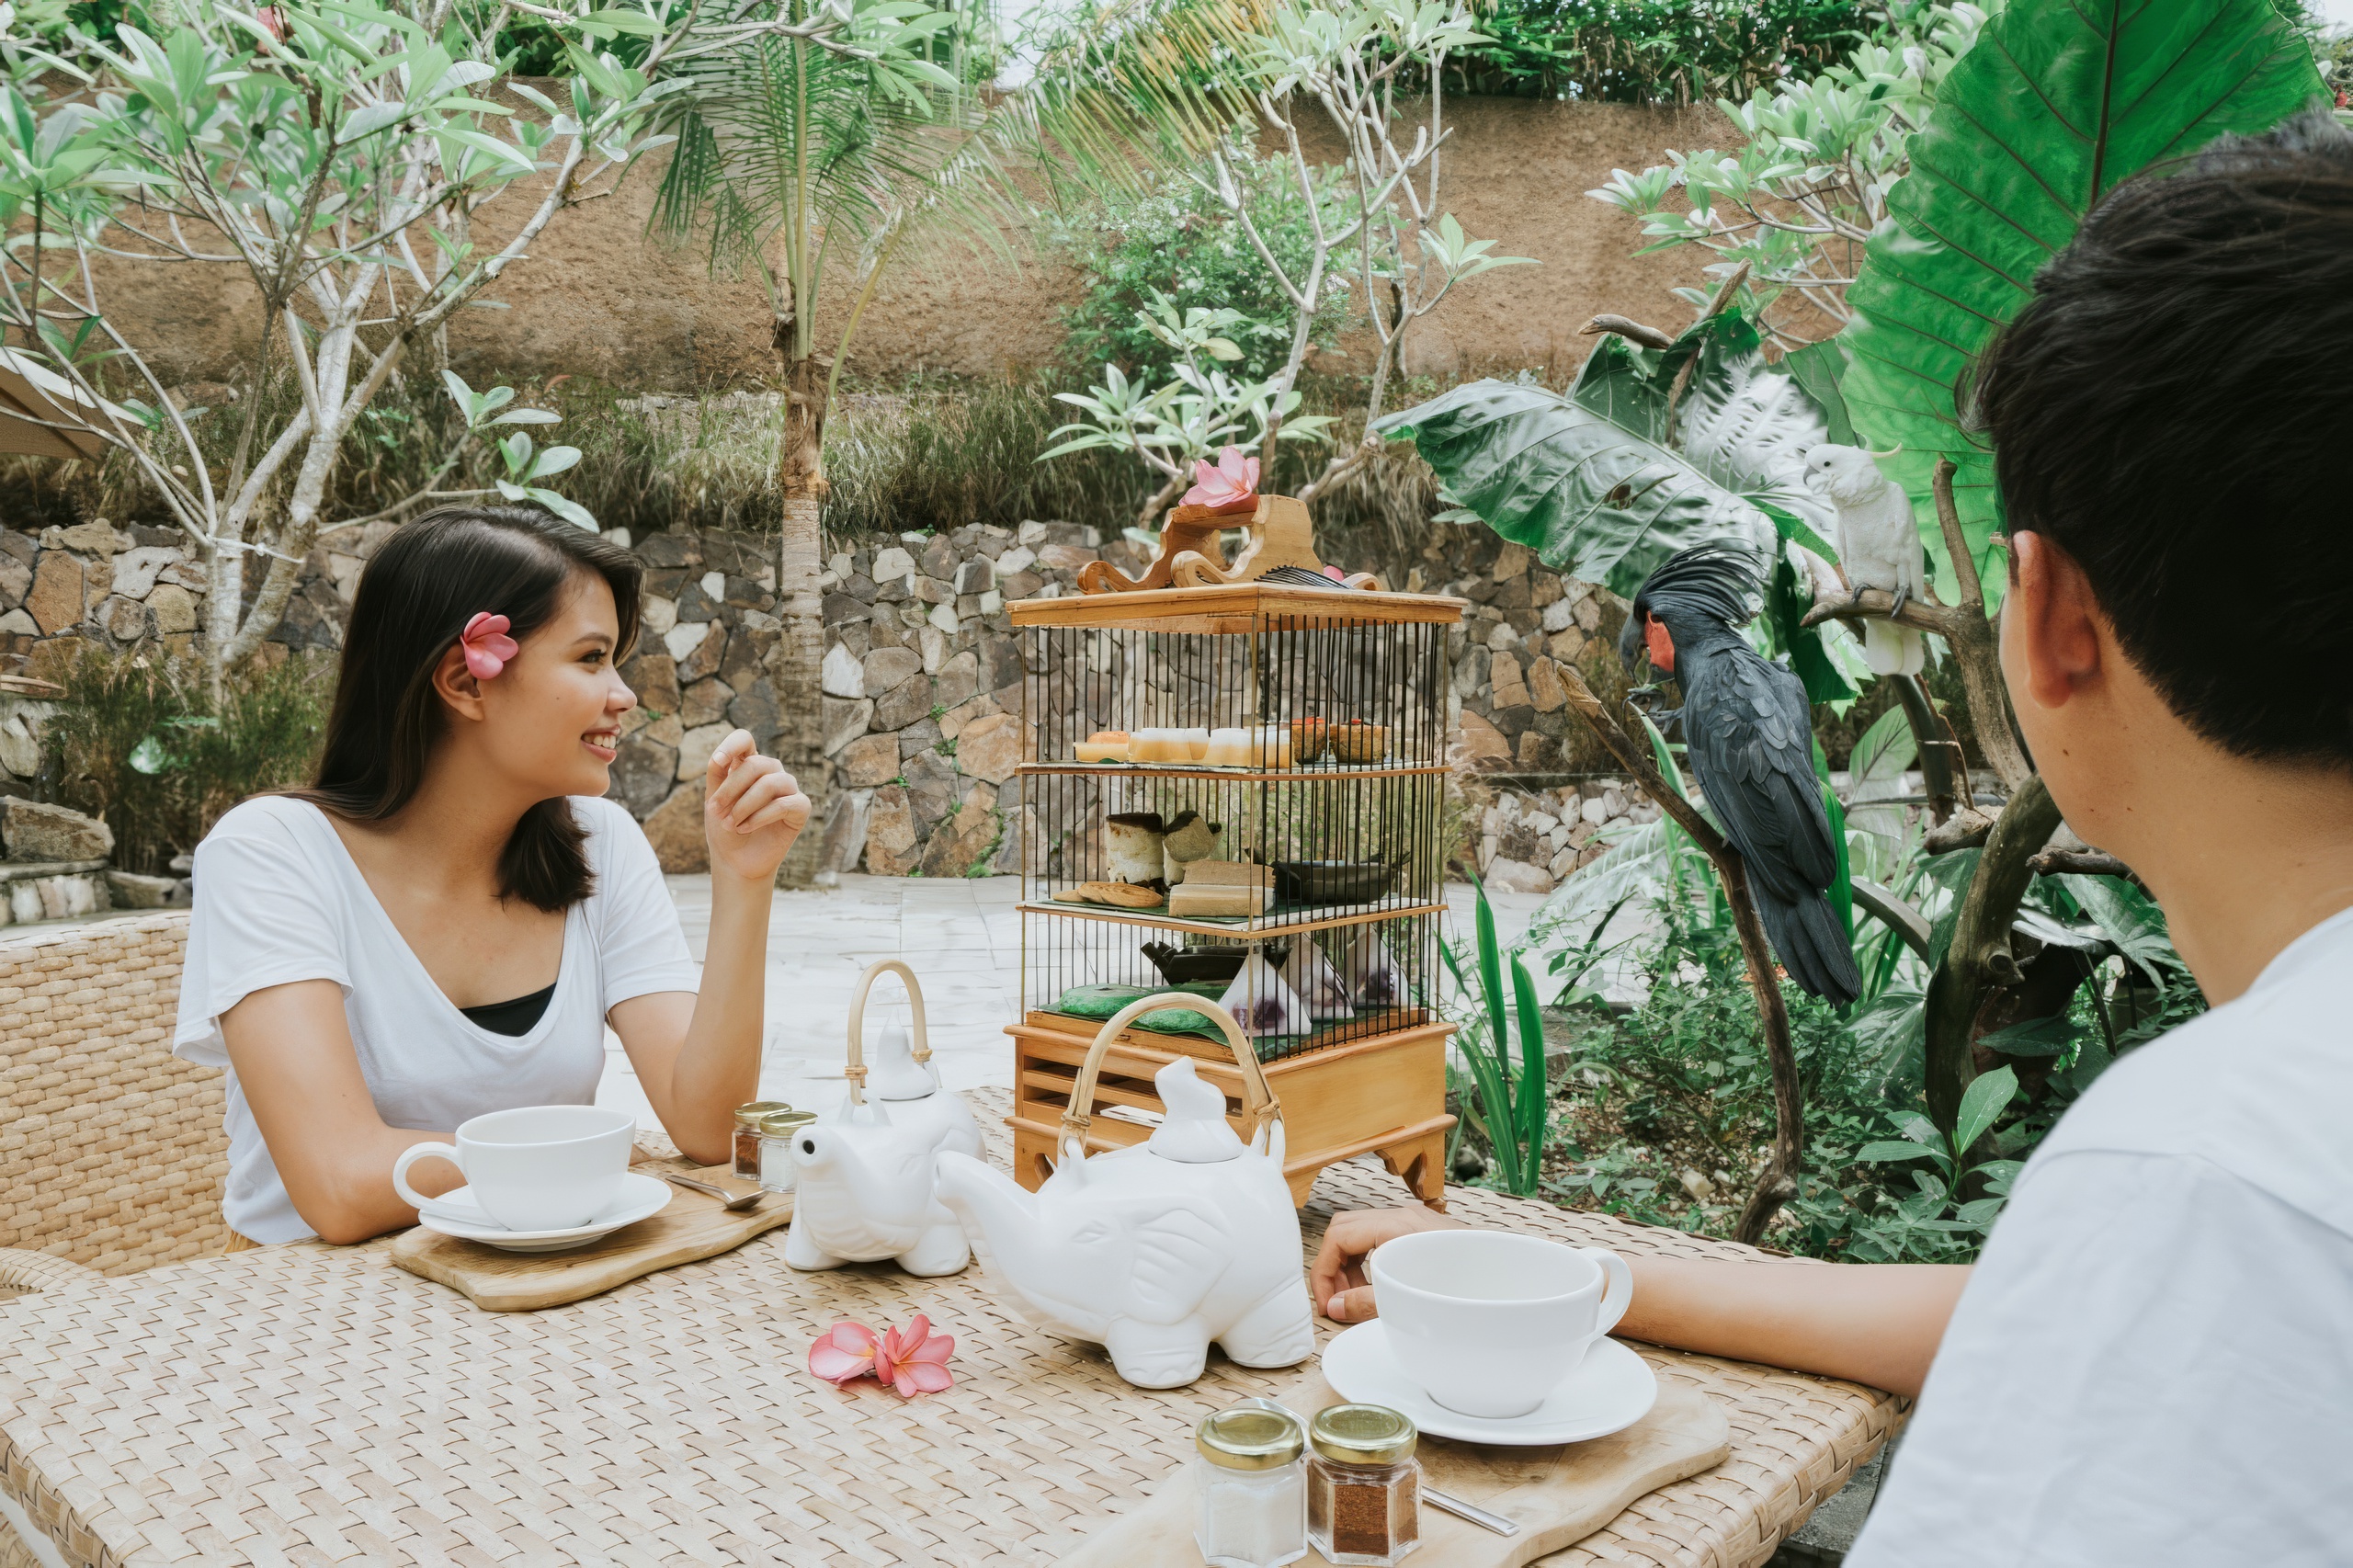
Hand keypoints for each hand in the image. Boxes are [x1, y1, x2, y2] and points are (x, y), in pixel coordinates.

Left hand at [703, 730, 810, 882]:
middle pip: (755, 763)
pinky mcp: (800, 808)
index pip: (745, 739)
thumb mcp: (714, 800)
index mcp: (748, 764)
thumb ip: (716, 776)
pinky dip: (760, 817)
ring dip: (744, 806)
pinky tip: (745, 828)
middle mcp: (771, 772)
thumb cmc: (725, 827)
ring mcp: (788, 788)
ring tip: (731, 825)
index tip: (717, 763)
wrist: (736, 860)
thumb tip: (719, 758)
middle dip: (731, 789)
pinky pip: (783, 804)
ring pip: (769, 784)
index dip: (732, 745)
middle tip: (716, 811)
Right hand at [1308, 1204, 1467, 1322]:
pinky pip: (1381, 1236)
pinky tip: (1379, 1284)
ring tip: (1358, 1295)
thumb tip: (1334, 1308)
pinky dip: (1370, 1258)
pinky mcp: (1422, 1229)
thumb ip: (1363, 1303)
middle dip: (1333, 1264)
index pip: (1336, 1238)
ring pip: (1361, 1231)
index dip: (1322, 1271)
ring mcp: (1413, 1219)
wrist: (1508, 1277)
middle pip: (1344, 1228)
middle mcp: (1402, 1215)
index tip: (1324, 1300)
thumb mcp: (1405, 1298)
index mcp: (1394, 1226)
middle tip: (1337, 1298)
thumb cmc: (1465, 1283)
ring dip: (1351, 1262)